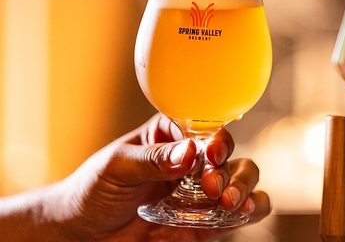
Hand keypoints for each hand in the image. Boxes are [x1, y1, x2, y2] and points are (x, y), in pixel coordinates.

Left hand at [50, 113, 270, 241]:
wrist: (82, 232)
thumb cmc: (94, 187)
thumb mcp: (118, 166)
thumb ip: (153, 159)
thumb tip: (189, 151)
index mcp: (171, 136)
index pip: (205, 128)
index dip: (216, 138)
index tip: (212, 154)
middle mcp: (191, 160)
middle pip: (229, 154)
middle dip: (230, 169)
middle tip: (213, 187)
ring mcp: (198, 192)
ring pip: (241, 178)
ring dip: (244, 187)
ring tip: (230, 203)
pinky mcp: (201, 222)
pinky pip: (233, 215)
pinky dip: (248, 210)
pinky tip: (243, 212)